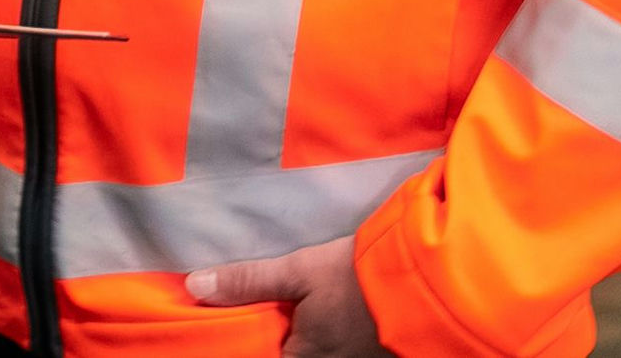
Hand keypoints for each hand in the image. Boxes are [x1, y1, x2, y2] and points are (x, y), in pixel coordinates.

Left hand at [188, 240, 386, 356]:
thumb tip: (194, 287)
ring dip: (299, 338)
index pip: (259, 355)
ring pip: (309, 353)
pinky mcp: (369, 357)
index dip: (247, 343)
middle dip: (276, 338)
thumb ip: (248, 282)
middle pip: (287, 354)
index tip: (233, 326)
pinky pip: (334, 351)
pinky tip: (321, 317)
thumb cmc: (357, 278)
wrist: (426, 284)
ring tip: (293, 313)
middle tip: (268, 314)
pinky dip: (322, 339)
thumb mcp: (299, 271)